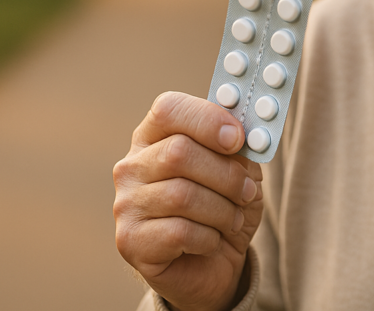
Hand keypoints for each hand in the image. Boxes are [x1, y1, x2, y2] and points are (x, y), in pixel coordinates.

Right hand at [113, 92, 262, 310]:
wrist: (212, 264)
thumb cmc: (223, 206)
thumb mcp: (239, 170)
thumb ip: (238, 147)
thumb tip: (247, 134)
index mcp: (156, 136)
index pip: (169, 109)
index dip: (207, 119)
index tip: (238, 138)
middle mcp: (132, 166)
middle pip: (179, 153)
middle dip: (225, 174)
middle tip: (247, 190)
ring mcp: (126, 204)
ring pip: (182, 195)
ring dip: (222, 210)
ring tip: (233, 218)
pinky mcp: (130, 242)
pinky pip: (179, 232)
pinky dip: (209, 238)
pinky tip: (211, 240)